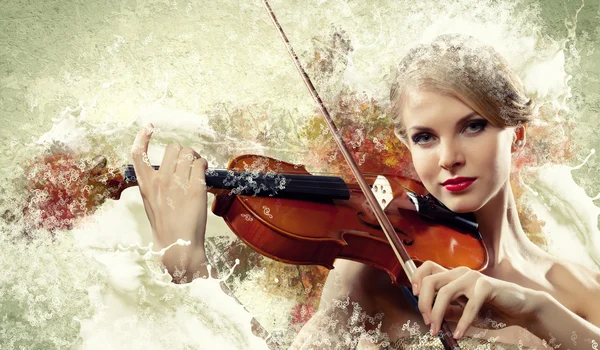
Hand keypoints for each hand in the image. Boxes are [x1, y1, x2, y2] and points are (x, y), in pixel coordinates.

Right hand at [131, 123, 209, 281]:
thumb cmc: (166, 227)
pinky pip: (201, 164)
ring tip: (197, 168)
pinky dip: (204, 165)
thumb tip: (169, 168)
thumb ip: (155, 184)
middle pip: (172, 148)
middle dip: (182, 152)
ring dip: (195, 157)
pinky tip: (203, 173)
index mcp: (146, 185)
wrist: (178, 246)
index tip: (149, 127)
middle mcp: (160, 181)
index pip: (137, 154)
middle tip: (188, 163)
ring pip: (188, 153)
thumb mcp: (151, 203)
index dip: (142, 137)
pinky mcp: (195, 189)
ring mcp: (177, 183)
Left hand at [411, 261, 542, 338]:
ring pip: (445, 292)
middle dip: (424, 302)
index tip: (414, 295)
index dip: (416, 278)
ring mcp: (473, 277)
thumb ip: (448, 310)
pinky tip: (459, 334)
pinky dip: (462, 322)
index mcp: (454, 276)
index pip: (428, 267)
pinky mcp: (486, 286)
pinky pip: (469, 306)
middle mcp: (461, 273)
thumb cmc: (492, 309)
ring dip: (437, 313)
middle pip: (431, 280)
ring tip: (437, 330)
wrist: (520, 308)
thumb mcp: (464, 311)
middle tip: (427, 321)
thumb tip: (431, 317)